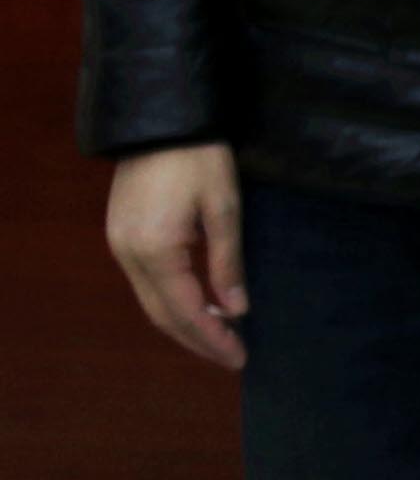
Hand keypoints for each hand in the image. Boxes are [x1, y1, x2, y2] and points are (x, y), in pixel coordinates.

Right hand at [106, 144, 247, 372]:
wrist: (161, 122)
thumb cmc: (200, 159)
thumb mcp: (224, 208)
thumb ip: (228, 262)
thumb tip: (236, 310)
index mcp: (156, 251)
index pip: (184, 311)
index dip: (212, 338)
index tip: (239, 357)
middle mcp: (129, 255)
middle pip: (162, 314)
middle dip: (197, 339)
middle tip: (232, 356)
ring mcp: (120, 246)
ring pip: (151, 301)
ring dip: (183, 322)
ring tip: (220, 336)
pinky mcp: (121, 235)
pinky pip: (145, 282)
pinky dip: (171, 301)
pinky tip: (196, 304)